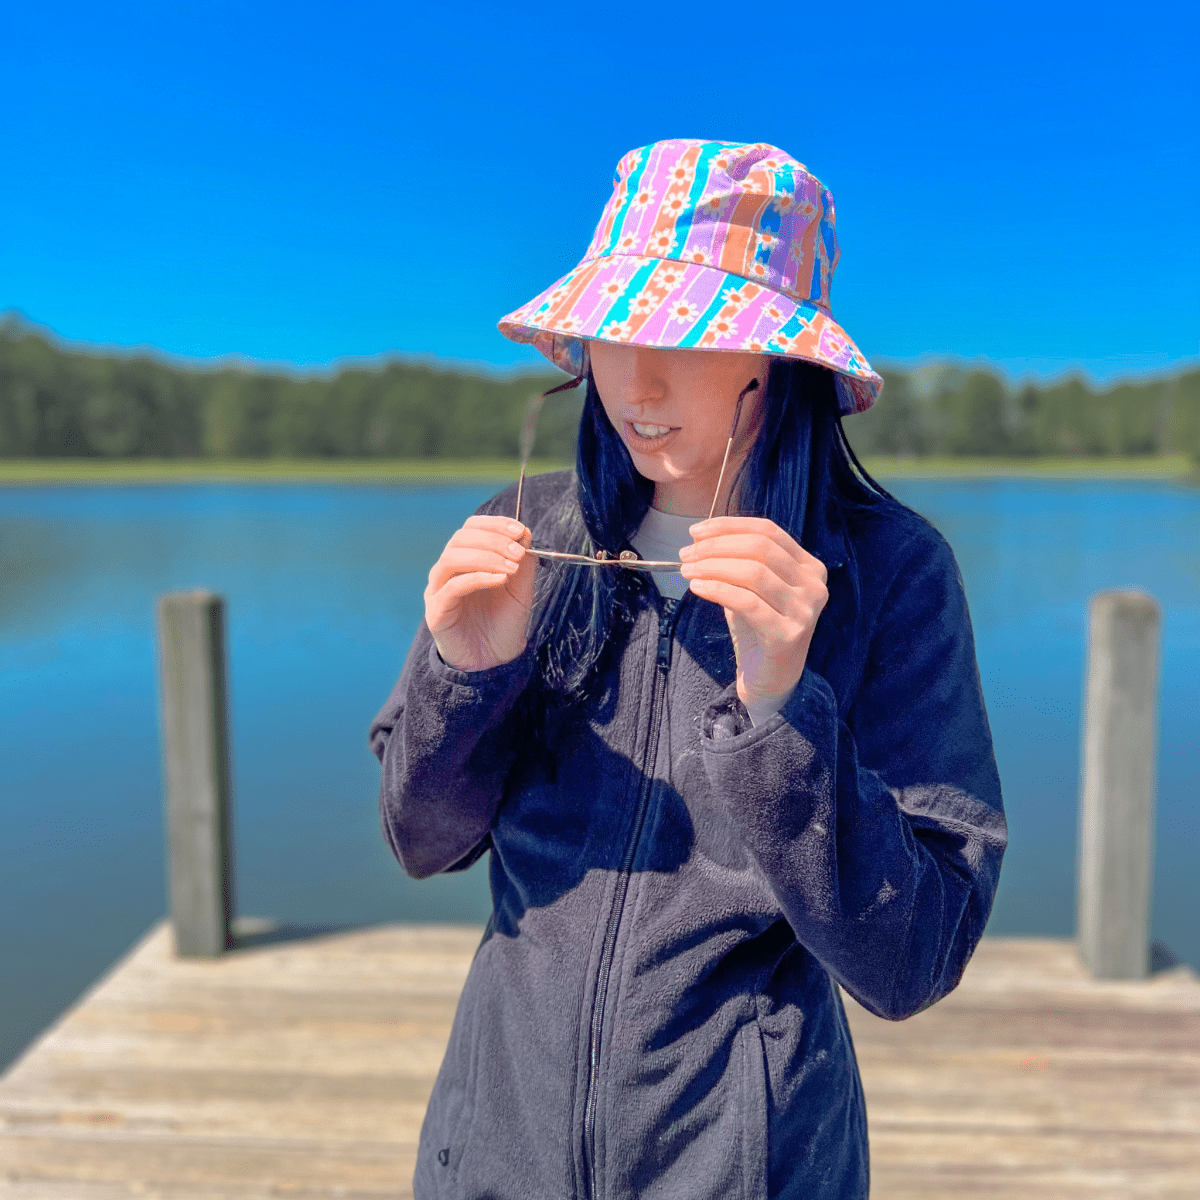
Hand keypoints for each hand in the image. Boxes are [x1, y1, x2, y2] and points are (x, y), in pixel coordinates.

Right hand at [424, 516, 535, 671]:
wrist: (494, 660)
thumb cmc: (503, 623)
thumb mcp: (521, 590)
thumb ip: (523, 563)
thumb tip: (525, 533)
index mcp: (466, 560)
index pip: (471, 528)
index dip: (494, 524)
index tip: (520, 530)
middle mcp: (448, 571)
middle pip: (460, 539)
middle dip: (493, 540)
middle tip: (518, 551)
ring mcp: (439, 590)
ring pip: (452, 558)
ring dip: (485, 557)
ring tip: (511, 567)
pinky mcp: (436, 611)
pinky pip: (452, 587)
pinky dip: (477, 578)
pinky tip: (499, 580)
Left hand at [679, 517, 827, 710]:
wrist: (771, 679)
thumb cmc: (759, 628)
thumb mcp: (751, 588)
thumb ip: (737, 560)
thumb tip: (700, 537)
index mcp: (810, 567)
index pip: (768, 531)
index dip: (729, 526)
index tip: (695, 531)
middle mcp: (814, 585)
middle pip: (760, 548)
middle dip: (717, 546)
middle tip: (686, 554)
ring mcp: (804, 611)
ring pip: (753, 572)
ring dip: (713, 566)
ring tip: (687, 571)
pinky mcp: (788, 635)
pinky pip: (747, 602)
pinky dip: (718, 589)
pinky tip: (697, 588)